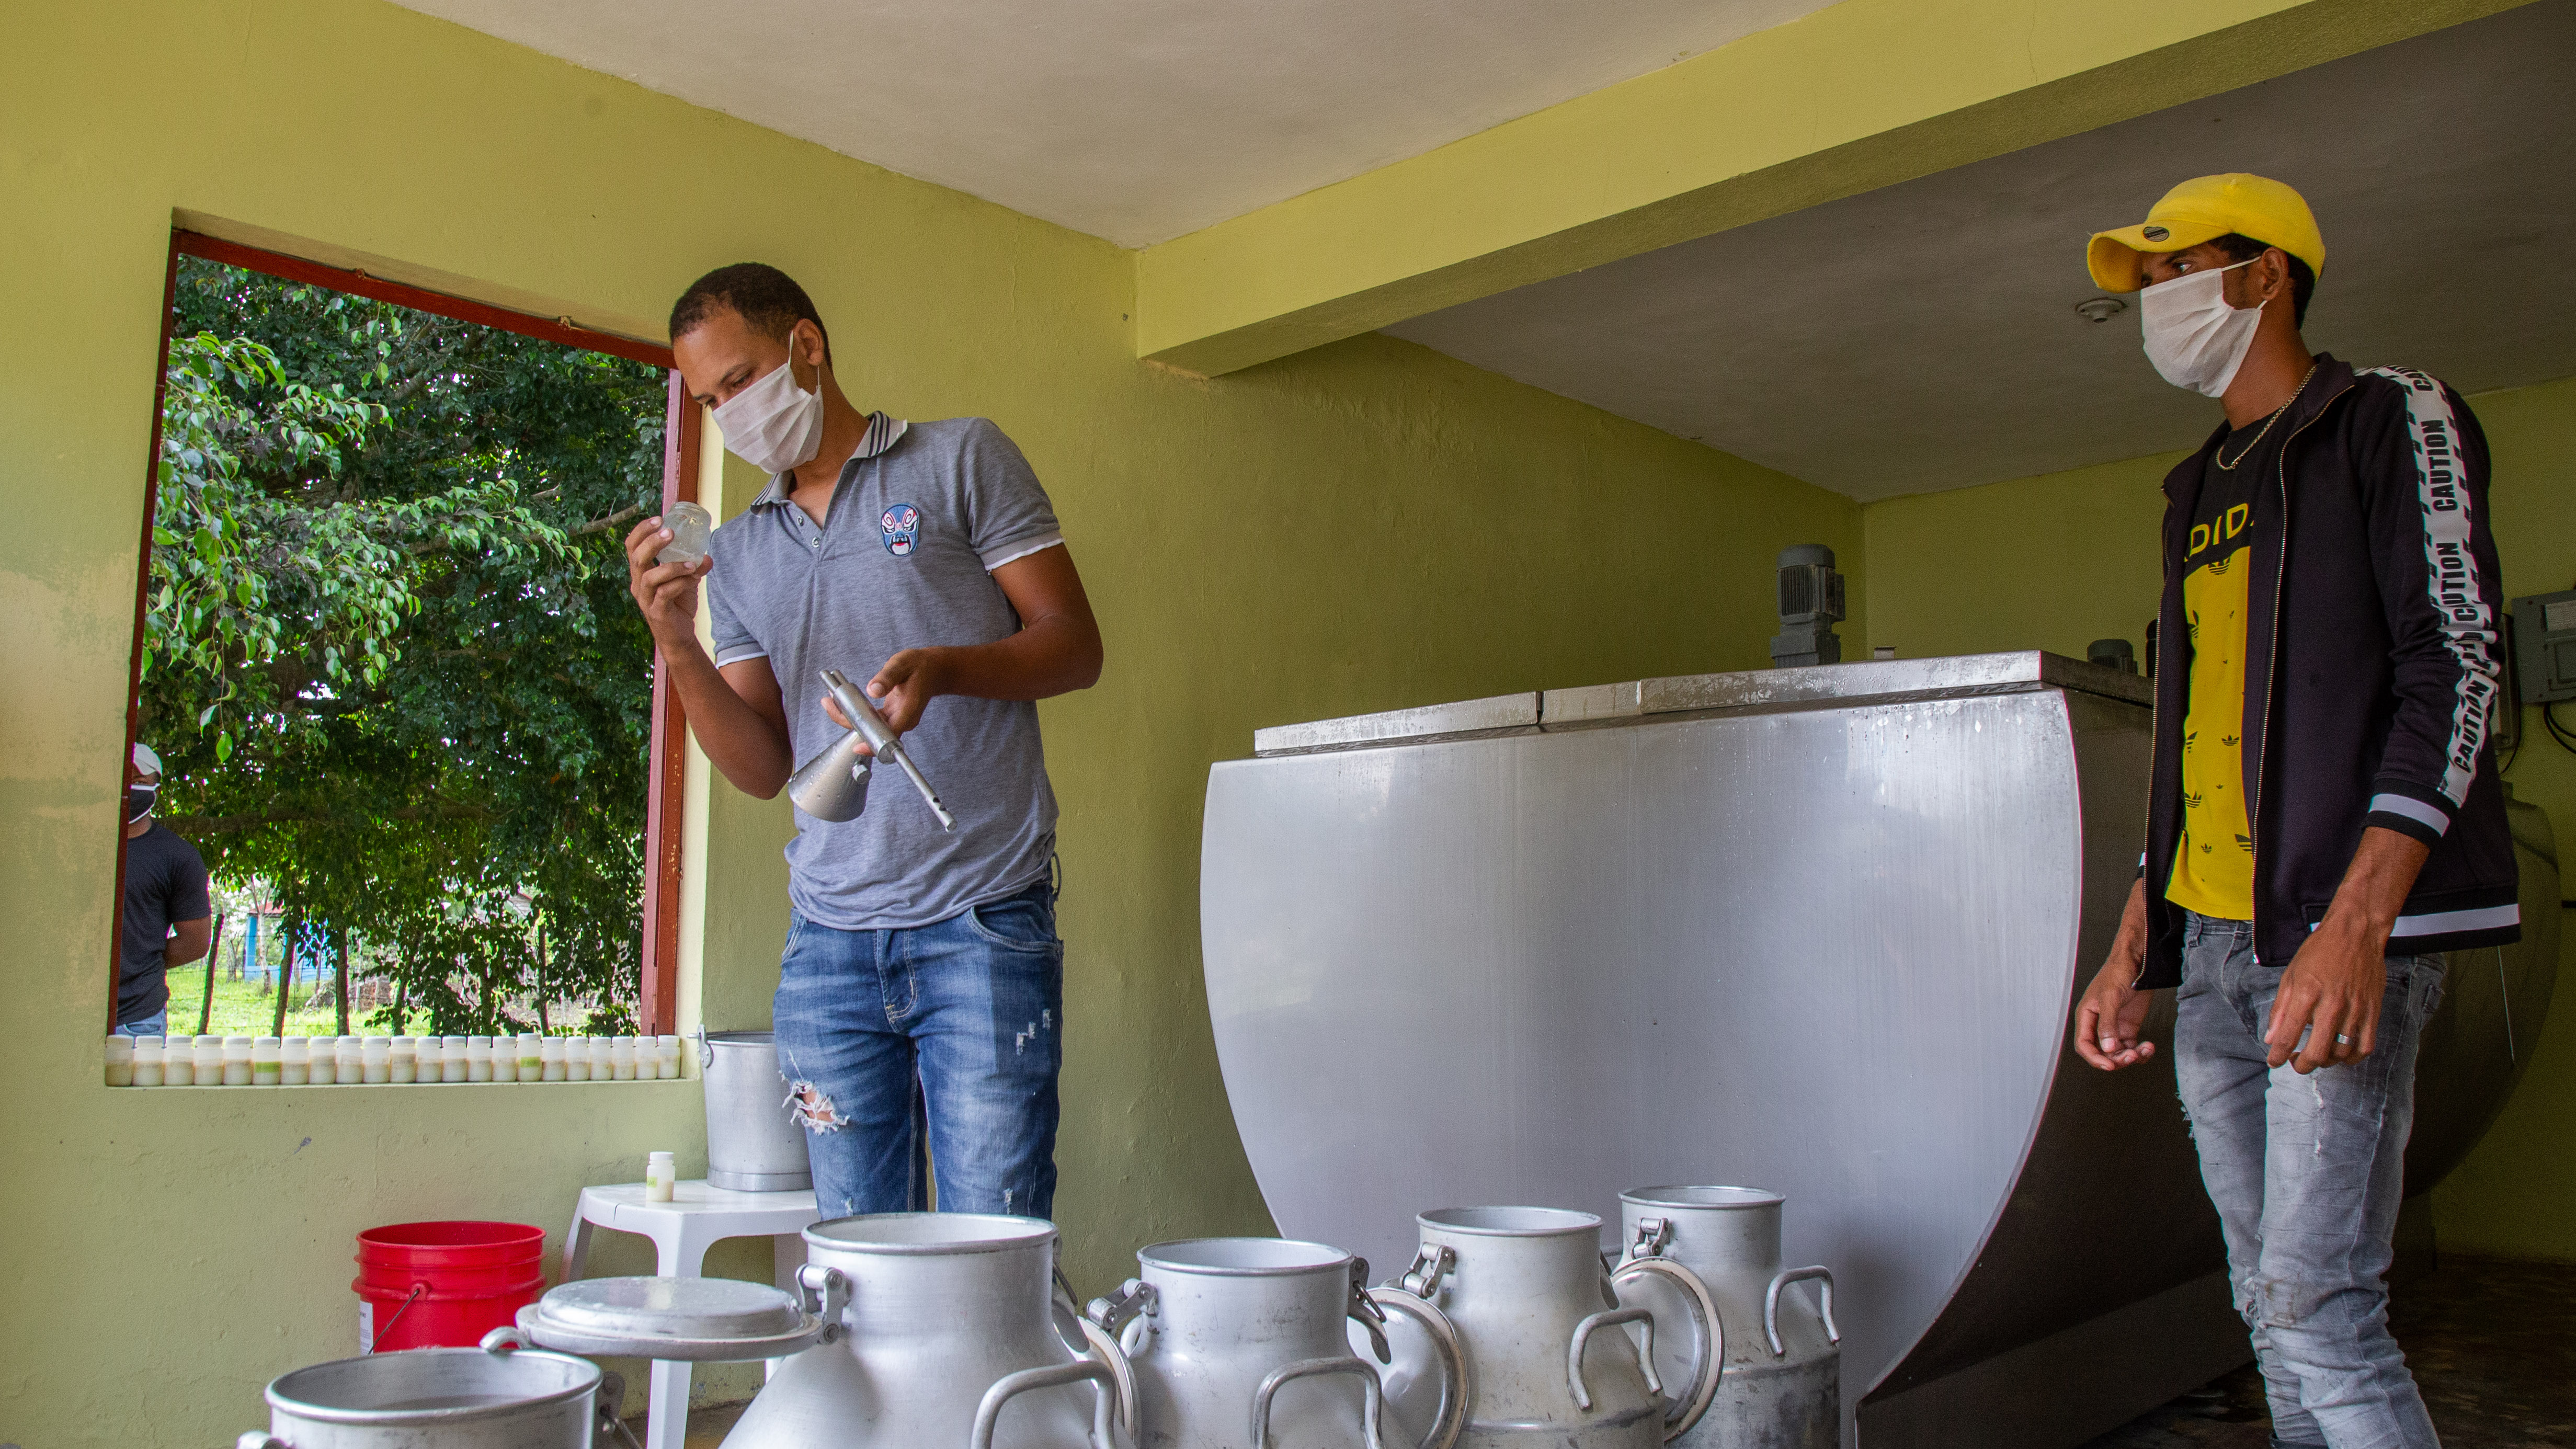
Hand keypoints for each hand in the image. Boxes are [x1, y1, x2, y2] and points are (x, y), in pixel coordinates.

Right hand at [623, 516, 709, 645]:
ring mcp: (646, 598)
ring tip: (691, 562)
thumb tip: (707, 556)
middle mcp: (638, 584)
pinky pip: (665, 593)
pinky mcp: (657, 612)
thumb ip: (693, 567)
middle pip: (636, 558)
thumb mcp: (685, 580)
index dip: (641, 531)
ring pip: (650, 577)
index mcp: (640, 572)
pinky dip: (680, 583)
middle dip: (652, 542)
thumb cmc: (678, 604)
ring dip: (672, 566)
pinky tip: (694, 579)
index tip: (658, 519)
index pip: (631, 546)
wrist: (679, 636)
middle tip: (670, 532)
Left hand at [820, 648, 950, 741]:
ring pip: (870, 728)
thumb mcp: (902, 664)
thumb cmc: (920, 666)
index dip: (873, 743)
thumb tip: (873, 690)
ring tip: (831, 700)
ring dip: (849, 717)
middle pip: (874, 732)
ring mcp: (896, 720)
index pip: (890, 734)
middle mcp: (902, 720)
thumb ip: (888, 676)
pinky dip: (856, 714)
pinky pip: (871, 721)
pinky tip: (843, 701)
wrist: (934, 670)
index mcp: (908, 710)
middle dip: (848, 721)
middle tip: (829, 703)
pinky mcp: (891, 717)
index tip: (858, 746)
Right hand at [2073, 958, 2157, 1070]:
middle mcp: (2099, 1024)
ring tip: (2144, 1050)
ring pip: (2118, 1052)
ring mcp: (2115, 1026)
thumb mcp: (2110, 997)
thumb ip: (2107, 1024)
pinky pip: (2132, 1047)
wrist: (2137, 962)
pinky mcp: (2129, 1027)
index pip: (2084, 1044)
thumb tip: (2107, 1048)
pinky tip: (2148, 1047)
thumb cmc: (2117, 972)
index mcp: (2087, 1016)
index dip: (2094, 1058)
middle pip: (2102, 1052)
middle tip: (2131, 1056)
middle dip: (2116, 1058)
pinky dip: (2141, 1051)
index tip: (2109, 1065)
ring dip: (2131, 1056)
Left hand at [2264, 918, 2384, 1072]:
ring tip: (2317, 1055)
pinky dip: (2352, 1057)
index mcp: (2306, 993)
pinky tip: (2341, 1054)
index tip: (2273, 1062)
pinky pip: (2365, 1047)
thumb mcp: (2290, 975)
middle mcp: (2332, 1005)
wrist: (2356, 933)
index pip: (2288, 1036)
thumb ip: (2281, 1009)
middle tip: (2296, 1063)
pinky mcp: (2373, 1011)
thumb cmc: (2320, 951)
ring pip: (2341, 1053)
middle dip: (2302, 1065)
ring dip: (2326, 1061)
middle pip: (2317, 1052)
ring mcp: (2356, 1009)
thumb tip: (2271, 1038)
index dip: (2278, 1055)